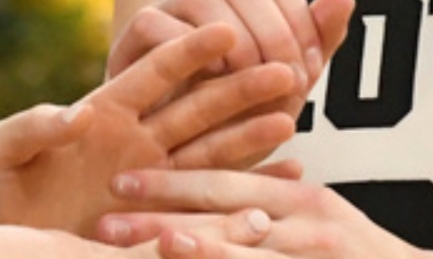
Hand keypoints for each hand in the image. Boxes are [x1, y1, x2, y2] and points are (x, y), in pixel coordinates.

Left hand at [0, 23, 300, 233]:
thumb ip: (31, 128)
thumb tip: (76, 114)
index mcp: (101, 115)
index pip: (152, 75)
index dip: (188, 51)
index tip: (227, 26)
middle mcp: (134, 146)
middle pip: (196, 108)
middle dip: (240, 87)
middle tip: (288, 66)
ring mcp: (149, 184)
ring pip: (211, 155)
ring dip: (251, 134)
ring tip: (293, 113)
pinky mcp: (153, 226)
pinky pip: (207, 208)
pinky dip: (246, 192)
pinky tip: (284, 180)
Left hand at [97, 164, 432, 258]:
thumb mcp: (329, 222)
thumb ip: (280, 202)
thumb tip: (236, 195)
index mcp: (303, 201)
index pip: (227, 184)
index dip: (171, 181)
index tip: (119, 182)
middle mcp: (309, 227)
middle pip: (223, 218)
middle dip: (160, 219)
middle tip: (102, 224)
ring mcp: (313, 257)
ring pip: (243, 254)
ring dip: (194, 250)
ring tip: (150, 249)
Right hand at [108, 0, 354, 166]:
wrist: (175, 153)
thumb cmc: (234, 113)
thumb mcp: (284, 80)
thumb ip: (315, 40)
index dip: (301, 21)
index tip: (309, 71)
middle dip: (274, 36)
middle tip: (287, 84)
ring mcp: (164, 3)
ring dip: (237, 44)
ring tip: (252, 84)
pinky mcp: (133, 32)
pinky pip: (160, 27)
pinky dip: (188, 52)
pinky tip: (210, 82)